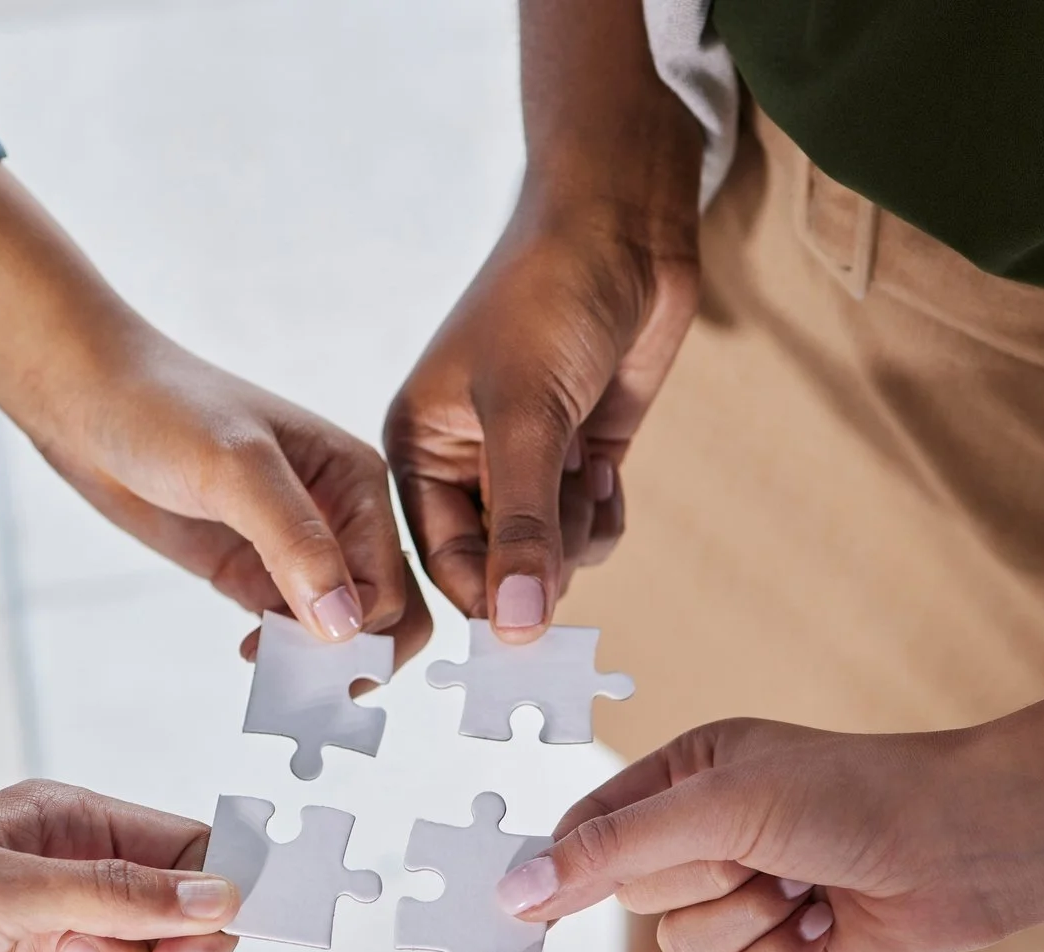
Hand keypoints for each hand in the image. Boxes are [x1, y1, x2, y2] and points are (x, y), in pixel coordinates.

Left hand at [49, 330, 433, 665]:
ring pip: (338, 626)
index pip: (390, 581)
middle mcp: (339, 514)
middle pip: (385, 610)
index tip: (310, 663)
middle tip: (307, 691)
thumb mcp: (234, 468)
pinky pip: (290, 626)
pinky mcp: (254, 569)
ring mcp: (296, 546)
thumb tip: (344, 625)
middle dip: (356, 657)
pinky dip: (282, 653)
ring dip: (317, 663)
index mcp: (356, 479)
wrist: (87, 399)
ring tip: (273, 680)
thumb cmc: (162, 410)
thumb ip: (294, 542)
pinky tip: (249, 655)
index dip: (362, 632)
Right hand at [384, 0, 700, 639]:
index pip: (442, 560)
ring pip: (550, 554)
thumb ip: (525, 529)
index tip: (529, 631)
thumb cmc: (550, 298)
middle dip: (540, 559)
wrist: (623, 229)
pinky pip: (587, 528)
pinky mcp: (577, 456)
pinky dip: (603, 514)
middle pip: (498, 566)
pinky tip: (606, 465)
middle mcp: (464, 463)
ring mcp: (524, 462)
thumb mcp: (528, 417)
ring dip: (578, 532)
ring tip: (587, 471)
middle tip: (568, 514)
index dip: (485, 598)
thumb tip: (518, 628)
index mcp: (419, 450)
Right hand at [495, 627, 1043, 951]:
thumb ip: (611, 850)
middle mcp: (710, 830)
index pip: (589, 828)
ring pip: (685, 949)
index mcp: (687, 771)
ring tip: (805, 888)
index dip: (565, 868)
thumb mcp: (716, 809)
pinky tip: (832, 925)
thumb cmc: (852, 797)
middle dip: (696, 887)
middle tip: (758, 856)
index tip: (521, 908)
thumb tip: (516, 888)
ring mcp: (748, 889)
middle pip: (633, 897)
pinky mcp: (786, 947)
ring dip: (747, 926)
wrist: (968, 849)